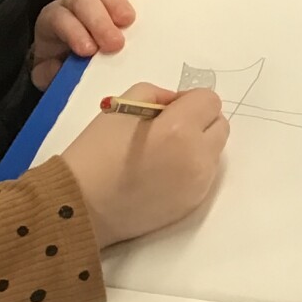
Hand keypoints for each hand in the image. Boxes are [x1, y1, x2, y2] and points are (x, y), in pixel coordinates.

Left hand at [32, 0, 136, 90]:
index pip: (60, 18)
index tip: (89, 51)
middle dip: (98, 19)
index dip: (74, 31)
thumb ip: (47, 75)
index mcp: (54, 22)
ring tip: (129, 20)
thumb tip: (56, 71)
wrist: (75, 55)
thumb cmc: (67, 64)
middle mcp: (72, 2)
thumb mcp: (51, 74)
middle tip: (116, 43)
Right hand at [61, 84, 229, 247]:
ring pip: (215, 151)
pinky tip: (162, 174)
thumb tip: (178, 102)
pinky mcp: (194, 203)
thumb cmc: (95, 153)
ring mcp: (199, 184)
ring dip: (197, 145)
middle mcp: (198, 157)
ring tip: (163, 153)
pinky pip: (204, 175)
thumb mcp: (120, 106)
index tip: (166, 110)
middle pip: (220, 125)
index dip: (189, 101)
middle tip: (167, 130)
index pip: (210, 101)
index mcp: (179, 129)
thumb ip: (157, 94)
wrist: (80, 207)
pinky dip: (191, 168)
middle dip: (199, 121)